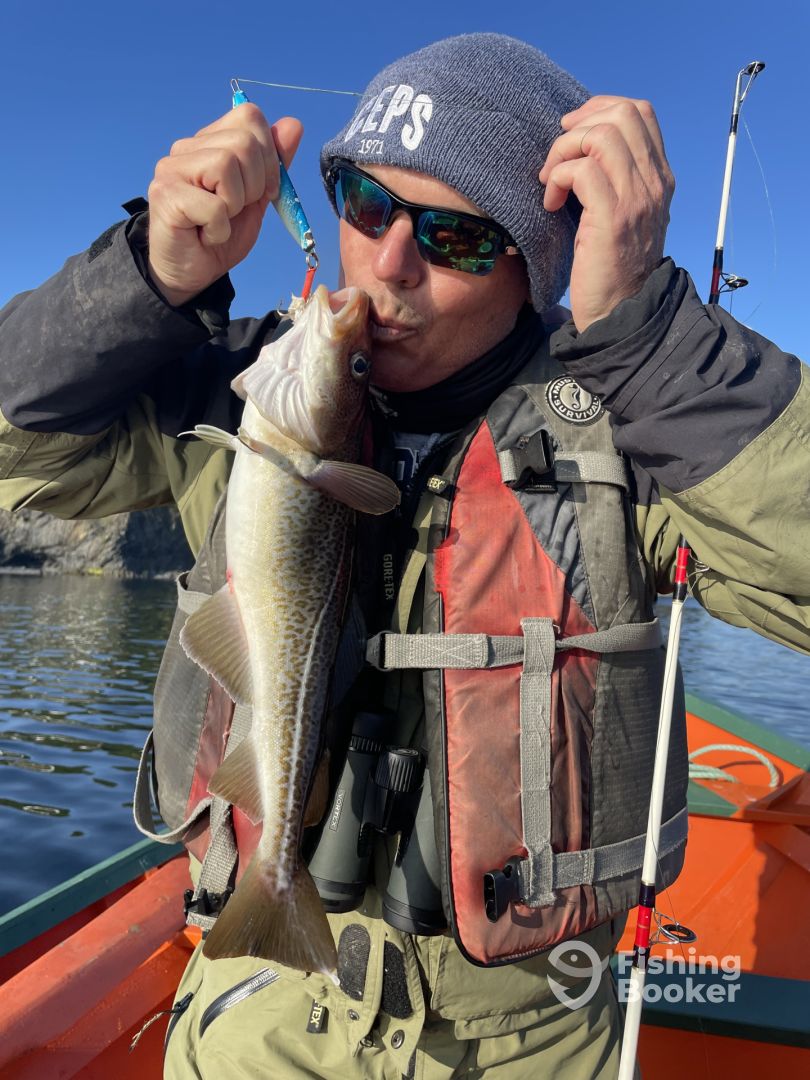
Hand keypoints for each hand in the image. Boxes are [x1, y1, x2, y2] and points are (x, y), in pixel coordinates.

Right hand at [147, 104, 302, 306]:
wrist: (191, 273)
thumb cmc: (220, 235)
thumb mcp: (257, 198)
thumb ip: (274, 164)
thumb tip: (294, 124)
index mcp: (211, 142)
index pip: (249, 116)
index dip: (269, 155)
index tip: (263, 190)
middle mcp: (187, 147)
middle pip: (243, 141)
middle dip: (254, 184)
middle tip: (236, 210)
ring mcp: (172, 168)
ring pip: (226, 165)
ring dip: (235, 205)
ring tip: (219, 221)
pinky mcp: (165, 195)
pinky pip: (214, 205)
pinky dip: (220, 229)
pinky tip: (206, 234)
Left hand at [538, 96, 674, 333]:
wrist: (622, 312)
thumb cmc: (612, 266)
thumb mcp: (624, 215)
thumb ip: (617, 179)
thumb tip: (581, 145)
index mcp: (659, 177)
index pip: (640, 112)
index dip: (600, 108)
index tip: (572, 133)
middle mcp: (654, 182)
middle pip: (621, 113)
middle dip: (578, 125)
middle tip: (557, 157)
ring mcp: (637, 198)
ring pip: (600, 135)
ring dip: (564, 151)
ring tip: (551, 181)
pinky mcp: (613, 217)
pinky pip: (582, 170)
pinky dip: (558, 178)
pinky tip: (551, 203)